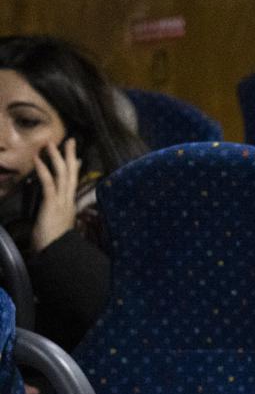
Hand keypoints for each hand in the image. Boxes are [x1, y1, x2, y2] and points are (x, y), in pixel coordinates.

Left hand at [29, 137, 80, 251]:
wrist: (57, 253)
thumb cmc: (55, 242)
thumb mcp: (57, 225)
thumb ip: (58, 215)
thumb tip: (59, 210)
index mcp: (69, 205)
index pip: (73, 182)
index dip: (74, 168)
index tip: (75, 156)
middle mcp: (68, 200)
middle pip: (71, 174)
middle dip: (70, 156)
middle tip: (70, 140)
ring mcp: (61, 202)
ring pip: (61, 175)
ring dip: (56, 158)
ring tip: (50, 143)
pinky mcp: (52, 204)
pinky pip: (48, 184)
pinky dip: (44, 170)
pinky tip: (38, 159)